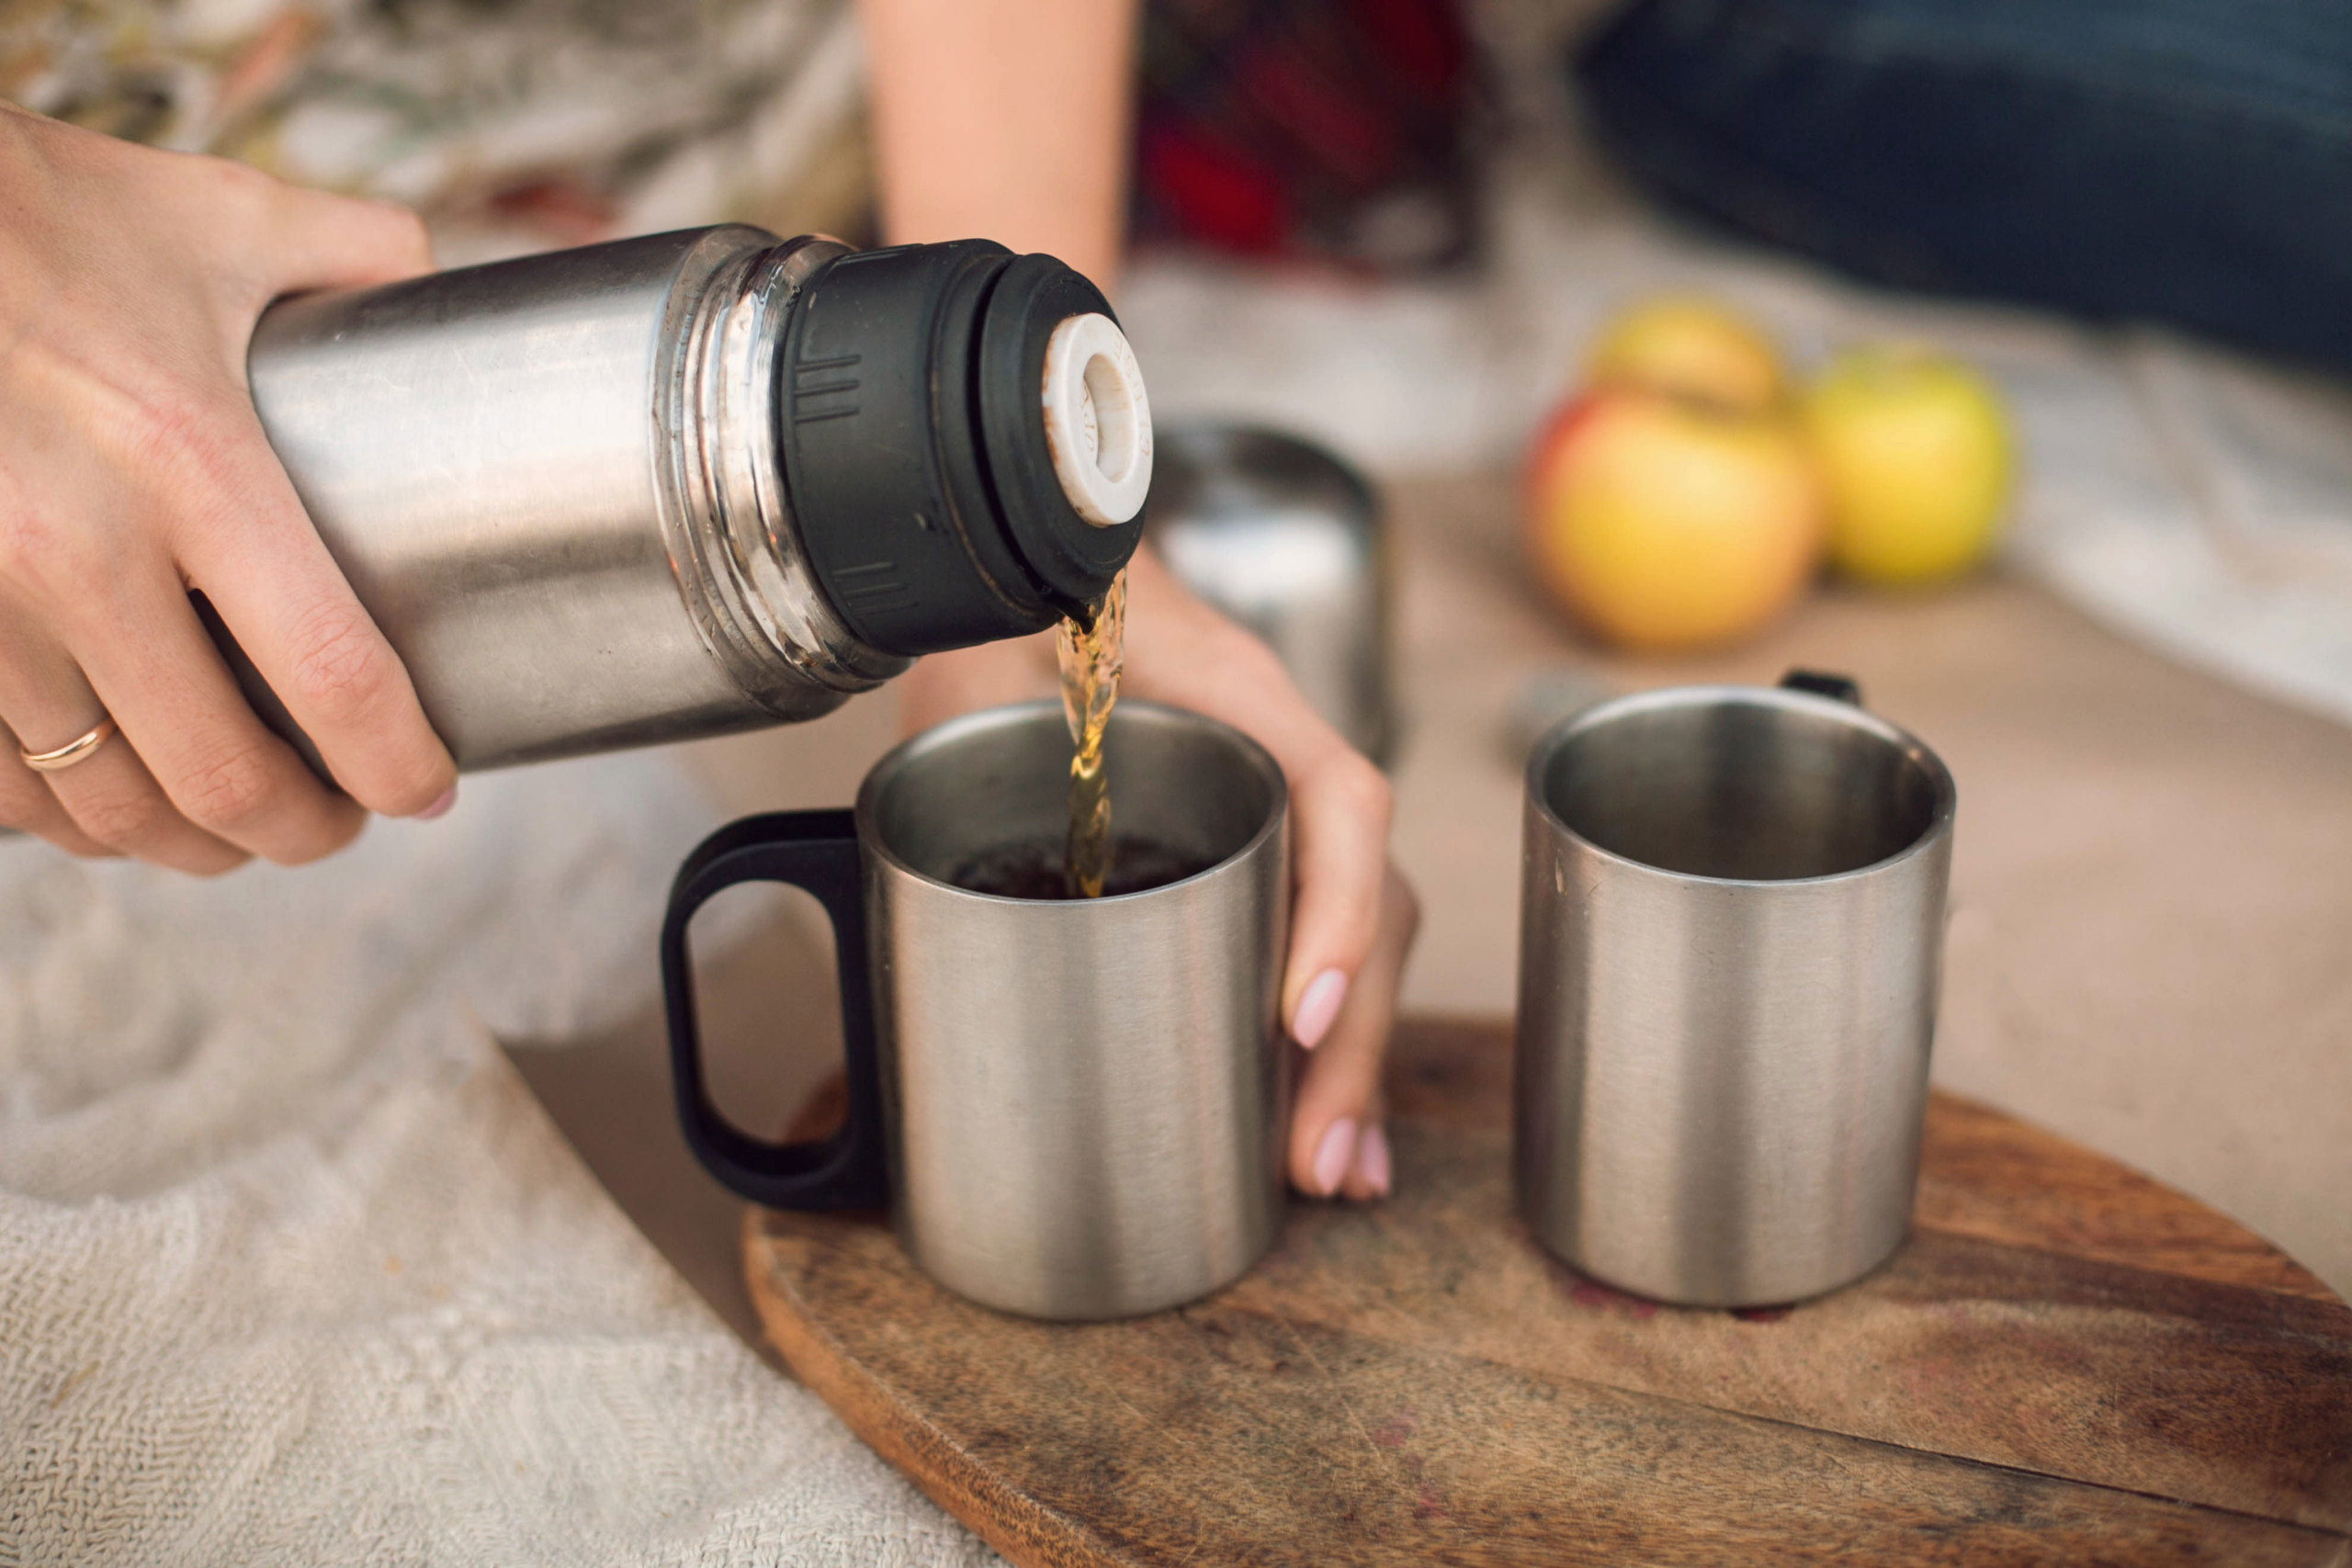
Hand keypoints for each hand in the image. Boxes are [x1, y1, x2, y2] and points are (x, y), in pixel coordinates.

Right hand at [0, 106, 454, 872]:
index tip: (426, 791)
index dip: (394, 766)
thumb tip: (435, 280)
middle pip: (217, 775)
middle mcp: (73, 547)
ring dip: (183, 843)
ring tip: (234, 831)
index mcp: (189, 460)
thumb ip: (348, 254)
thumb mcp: (216, 216)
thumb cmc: (40, 215)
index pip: (331, 674)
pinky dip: (65, 813)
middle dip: (297, 830)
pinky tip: (111, 804)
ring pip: (99, 798)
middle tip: (335, 824)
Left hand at [902, 548, 1420, 1200]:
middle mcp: (1274, 749)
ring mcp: (1268, 797)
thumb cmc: (1008, 594)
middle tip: (1321, 1163)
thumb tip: (890, 848)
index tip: (1297, 1017)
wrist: (1029, 550)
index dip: (1332, 908)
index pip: (1334, 794)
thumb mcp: (978, 649)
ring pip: (1350, 927)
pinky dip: (1321, 1030)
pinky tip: (1307, 1115)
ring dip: (1350, 1054)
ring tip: (1333, 1172)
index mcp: (1235, 692)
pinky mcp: (1241, 841)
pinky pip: (1308, 932)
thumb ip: (959, 715)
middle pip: (1363, 893)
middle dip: (1351, 1039)